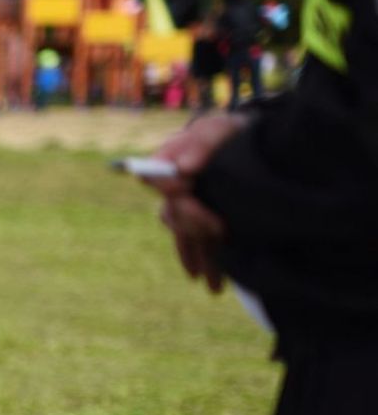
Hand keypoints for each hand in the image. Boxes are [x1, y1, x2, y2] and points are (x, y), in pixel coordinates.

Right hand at [141, 113, 247, 293]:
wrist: (260, 146)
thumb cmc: (233, 133)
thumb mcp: (220, 129)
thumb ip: (201, 143)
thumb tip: (183, 170)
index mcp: (169, 162)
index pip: (155, 178)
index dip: (170, 187)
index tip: (188, 186)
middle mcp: (174, 188)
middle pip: (172, 212)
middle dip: (194, 224)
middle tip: (220, 230)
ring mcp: (187, 208)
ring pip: (185, 236)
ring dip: (199, 258)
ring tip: (214, 285)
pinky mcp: (202, 222)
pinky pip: (195, 245)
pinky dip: (202, 261)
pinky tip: (211, 279)